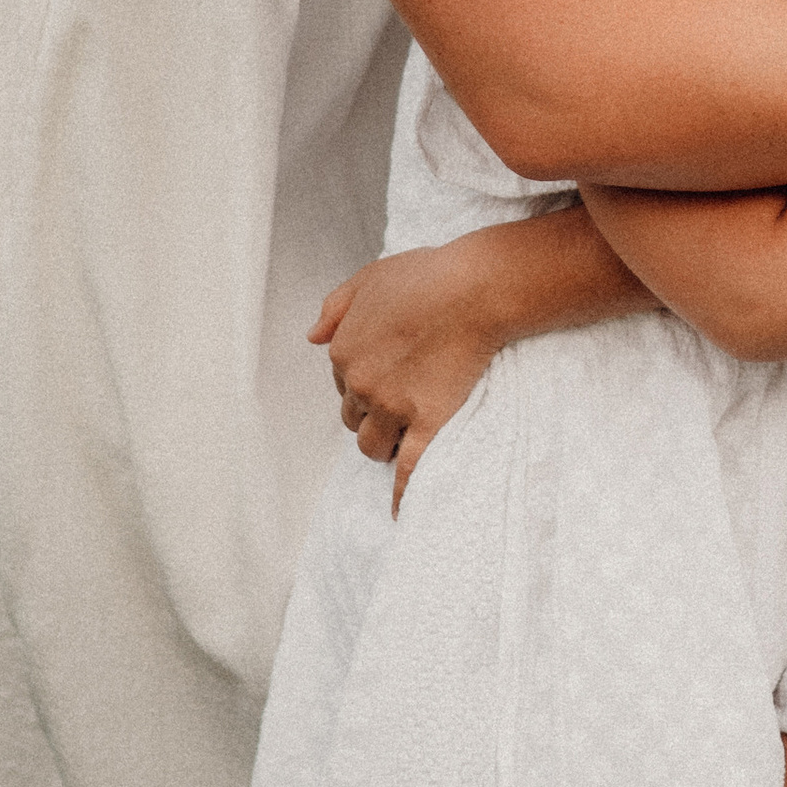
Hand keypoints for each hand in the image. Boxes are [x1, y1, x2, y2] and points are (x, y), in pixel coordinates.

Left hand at [311, 242, 519, 510]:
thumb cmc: (428, 275)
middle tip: (398, 409)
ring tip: (403, 442)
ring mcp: (392, 406)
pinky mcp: (425, 422)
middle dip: (371, 416)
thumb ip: (335, 306)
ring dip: (383, 445)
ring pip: (372, 445)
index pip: (342, 384)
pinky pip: (408, 469)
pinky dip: (402, 494)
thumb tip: (311, 336)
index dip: (364, 383)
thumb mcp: (369, 277)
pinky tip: (401, 511)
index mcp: (343, 350)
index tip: (386, 379)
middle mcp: (360, 383)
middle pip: (353, 418)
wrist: (475, 287)